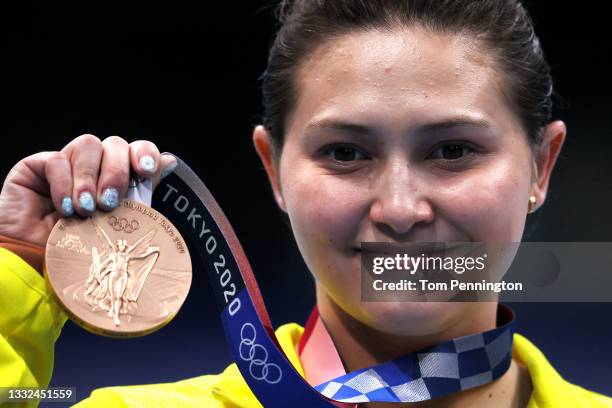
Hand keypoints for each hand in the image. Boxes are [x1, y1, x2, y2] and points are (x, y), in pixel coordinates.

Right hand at [0, 134, 176, 246]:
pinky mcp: (36, 167)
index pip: (135, 150)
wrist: (37, 270)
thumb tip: (170, 161)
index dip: (144, 153)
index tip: (146, 169)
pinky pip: (56, 159)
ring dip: (90, 179)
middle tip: (110, 202)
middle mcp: (93, 168)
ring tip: (86, 210)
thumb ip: (141, 191)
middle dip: (117, 172)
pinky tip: (64, 209)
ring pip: (88, 145)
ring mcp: (66, 166)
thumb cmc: (79, 253)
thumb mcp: (118, 223)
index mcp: (116, 178)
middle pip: (115, 144)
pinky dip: (63, 185)